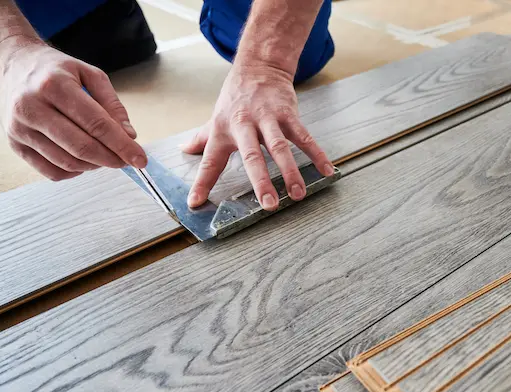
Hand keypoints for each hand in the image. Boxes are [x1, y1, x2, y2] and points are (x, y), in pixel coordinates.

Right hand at [0, 38, 145, 180]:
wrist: (12, 65)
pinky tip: (84, 161)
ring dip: (94, 165)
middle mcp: (32, 107)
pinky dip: (74, 171)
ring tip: (105, 156)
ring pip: (67, 162)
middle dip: (111, 159)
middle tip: (126, 160)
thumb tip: (129, 136)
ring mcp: (19, 128)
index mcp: (54, 85)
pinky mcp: (14, 144)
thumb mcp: (89, 73)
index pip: (96, 124)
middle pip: (81, 146)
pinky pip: (51, 171)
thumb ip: (112, 104)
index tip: (140, 159)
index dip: (122, 145)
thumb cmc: (55, 71)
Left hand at [182, 64, 333, 208]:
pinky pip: (304, 137)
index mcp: (223, 131)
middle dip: (261, 181)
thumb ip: (201, 137)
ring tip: (297, 194)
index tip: (195, 203)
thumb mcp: (216, 117)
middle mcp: (244, 126)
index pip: (210, 161)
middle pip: (252, 156)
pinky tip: (326, 171)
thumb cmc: (236, 98)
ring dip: (290, 172)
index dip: (202, 182)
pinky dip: (317, 154)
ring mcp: (268, 119)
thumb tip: (184, 149)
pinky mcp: (289, 114)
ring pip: (280, 148)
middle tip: (269, 205)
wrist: (259, 67)